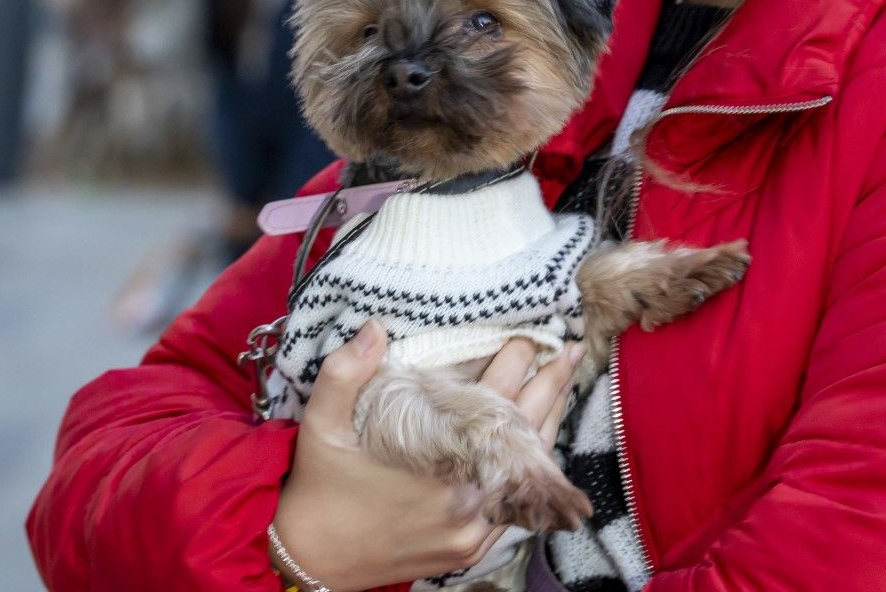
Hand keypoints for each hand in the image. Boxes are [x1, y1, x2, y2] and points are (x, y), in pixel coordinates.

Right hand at [271, 322, 582, 590]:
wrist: (312, 557)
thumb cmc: (319, 485)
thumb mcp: (321, 423)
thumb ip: (345, 372)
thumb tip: (375, 329)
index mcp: (436, 460)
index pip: (490, 401)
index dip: (514, 364)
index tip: (531, 336)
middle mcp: (464, 498)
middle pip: (521, 433)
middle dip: (549, 387)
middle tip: (573, 351)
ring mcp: (471, 529)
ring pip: (526, 474)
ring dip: (547, 426)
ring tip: (566, 388)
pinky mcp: (468, 549)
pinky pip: (514, 507)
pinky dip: (531, 474)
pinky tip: (541, 448)